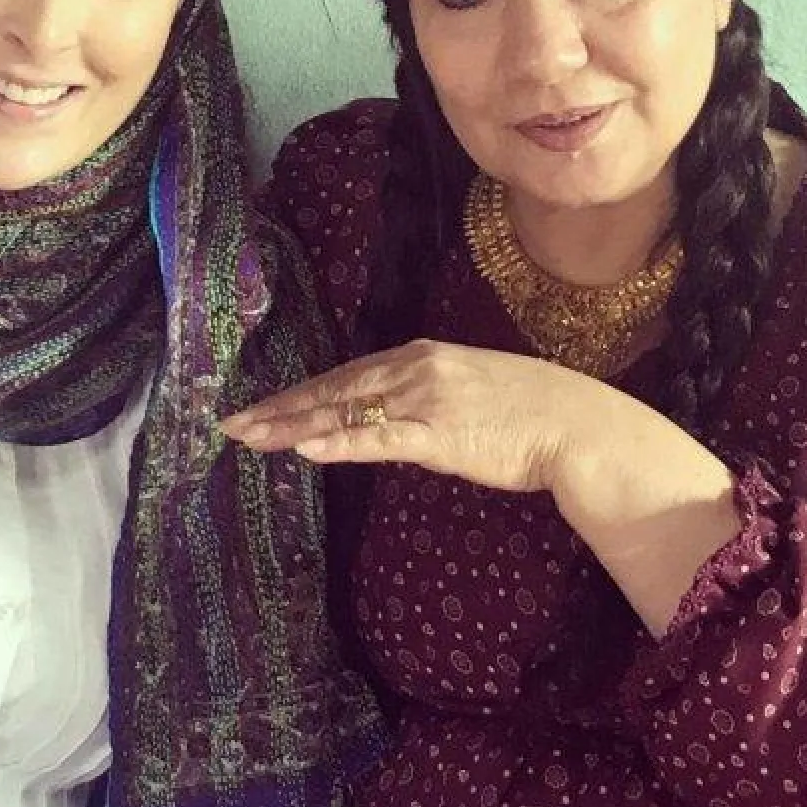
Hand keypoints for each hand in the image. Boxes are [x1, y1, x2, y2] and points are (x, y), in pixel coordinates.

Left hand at [221, 338, 595, 495]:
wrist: (573, 423)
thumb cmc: (527, 410)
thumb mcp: (465, 390)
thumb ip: (420, 398)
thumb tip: (383, 417)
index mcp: (418, 356)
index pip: (344, 375)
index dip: (299, 393)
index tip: (262, 406)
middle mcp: (413, 369)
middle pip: (332, 389)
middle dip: (280, 407)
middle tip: (233, 422)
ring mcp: (423, 400)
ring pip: (344, 413)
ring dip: (293, 426)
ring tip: (250, 437)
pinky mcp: (437, 434)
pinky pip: (377, 439)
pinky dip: (339, 444)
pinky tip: (305, 450)